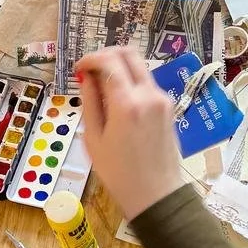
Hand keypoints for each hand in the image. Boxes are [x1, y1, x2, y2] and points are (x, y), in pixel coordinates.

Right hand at [76, 47, 184, 221]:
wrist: (156, 194)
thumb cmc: (119, 173)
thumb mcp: (94, 138)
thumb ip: (90, 102)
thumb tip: (86, 77)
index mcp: (127, 104)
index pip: (109, 61)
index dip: (90, 59)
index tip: (78, 69)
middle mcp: (148, 94)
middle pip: (129, 53)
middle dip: (106, 55)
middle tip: (90, 70)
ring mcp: (162, 99)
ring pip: (139, 66)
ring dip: (119, 68)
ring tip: (102, 89)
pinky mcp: (169, 106)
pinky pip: (147, 82)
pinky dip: (130, 81)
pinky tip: (118, 101)